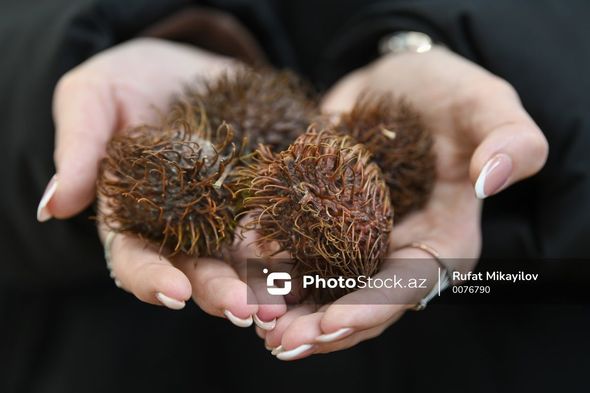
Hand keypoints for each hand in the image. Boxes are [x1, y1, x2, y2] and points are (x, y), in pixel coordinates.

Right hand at [39, 38, 284, 327]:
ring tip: (284, 302)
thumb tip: (51, 207)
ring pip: (243, 259)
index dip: (153, 279)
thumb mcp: (94, 98)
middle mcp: (182, 227)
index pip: (136, 259)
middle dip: (220, 291)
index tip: (175, 293)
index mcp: (134, 217)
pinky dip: (294, 242)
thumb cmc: (129, 80)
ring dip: (263, 283)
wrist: (186, 64)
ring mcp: (227, 215)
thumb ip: (78, 148)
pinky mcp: (263, 196)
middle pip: (198, 269)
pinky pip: (281, 223)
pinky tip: (313, 257)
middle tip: (246, 310)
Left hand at [260, 46, 547, 359]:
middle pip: (361, 298)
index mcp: (443, 238)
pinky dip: (271, 264)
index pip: (412, 285)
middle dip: (321, 325)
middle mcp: (398, 249)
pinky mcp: (324, 219)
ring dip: (290, 308)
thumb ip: (510, 140)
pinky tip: (242, 274)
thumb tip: (494, 177)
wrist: (397, 81)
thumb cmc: (450, 93)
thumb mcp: (486, 104)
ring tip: (254, 322)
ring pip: (324, 285)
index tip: (333, 323)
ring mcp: (357, 238)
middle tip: (278, 339)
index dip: (373, 308)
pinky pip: (296, 249)